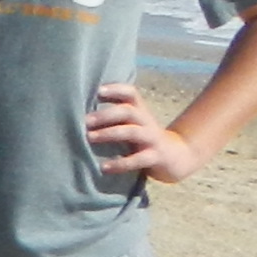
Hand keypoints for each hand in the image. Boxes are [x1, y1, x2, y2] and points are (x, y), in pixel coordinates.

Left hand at [85, 80, 203, 182]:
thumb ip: (114, 117)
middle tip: (85, 120)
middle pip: (128, 111)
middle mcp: (146, 122)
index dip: (116, 89)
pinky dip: (120, 163)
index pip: (131, 93)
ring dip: (109, 133)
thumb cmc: (144, 138)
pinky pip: (138, 159)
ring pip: (132, 132)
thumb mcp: (132, 124)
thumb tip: (79, 114)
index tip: (98, 91)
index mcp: (140, 111)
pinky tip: (103, 167)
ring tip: (89, 137)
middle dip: (106, 114)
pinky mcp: (155, 157)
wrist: (178, 157)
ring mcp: (152, 139)